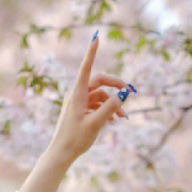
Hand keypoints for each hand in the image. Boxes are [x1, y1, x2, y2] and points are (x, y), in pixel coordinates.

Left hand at [20, 35, 132, 191]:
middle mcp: (77, 95)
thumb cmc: (75, 139)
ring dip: (112, 103)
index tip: (96, 38)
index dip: (92, 52)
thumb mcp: (96, 123)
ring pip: (99, 96)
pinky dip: (106, 110)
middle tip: (130, 92)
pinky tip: (114, 120)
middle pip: (99, 82)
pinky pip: (96, 105)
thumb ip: (110, 108)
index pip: (86, 68)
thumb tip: (124, 94)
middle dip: (115, 86)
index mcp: (77, 94)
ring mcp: (78, 103)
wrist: (61, 154)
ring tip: (123, 117)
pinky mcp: (80, 112)